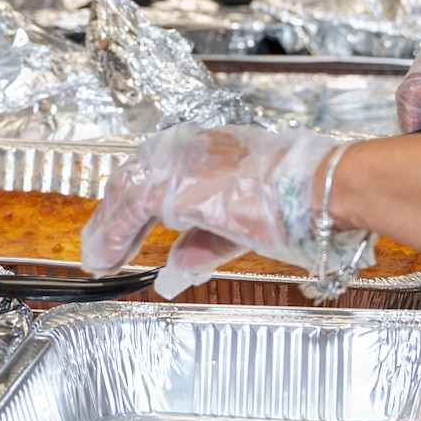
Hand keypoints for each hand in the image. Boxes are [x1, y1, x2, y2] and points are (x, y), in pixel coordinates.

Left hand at [83, 125, 370, 298]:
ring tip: (98, 257)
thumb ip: (206, 245)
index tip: (130, 229)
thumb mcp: (246, 228)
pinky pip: (128, 210)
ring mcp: (183, 163)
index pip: (165, 173)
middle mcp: (194, 149)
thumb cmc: (304, 205)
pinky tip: (104, 257)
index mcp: (217, 150)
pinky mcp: (176, 185)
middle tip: (104, 245)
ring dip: (108, 227)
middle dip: (116, 214)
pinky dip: (112, 235)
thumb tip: (175, 271)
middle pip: (137, 177)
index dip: (139, 206)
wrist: (323, 191)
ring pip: (126, 190)